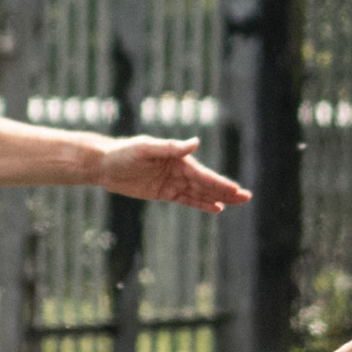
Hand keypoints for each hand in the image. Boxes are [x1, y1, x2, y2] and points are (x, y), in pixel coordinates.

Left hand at [96, 136, 251, 211]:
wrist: (105, 165)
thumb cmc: (124, 153)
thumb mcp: (145, 149)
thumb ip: (170, 148)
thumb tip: (195, 143)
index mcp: (178, 159)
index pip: (203, 175)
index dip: (220, 184)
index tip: (236, 190)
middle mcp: (179, 170)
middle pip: (206, 184)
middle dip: (226, 191)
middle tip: (246, 197)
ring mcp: (173, 182)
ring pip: (200, 193)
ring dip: (218, 198)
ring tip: (236, 203)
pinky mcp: (164, 192)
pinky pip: (187, 200)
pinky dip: (201, 204)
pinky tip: (215, 208)